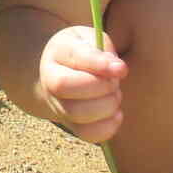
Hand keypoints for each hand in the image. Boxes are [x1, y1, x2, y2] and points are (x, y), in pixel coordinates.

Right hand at [38, 22, 127, 142]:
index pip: (75, 58)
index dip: (99, 65)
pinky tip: (116, 114)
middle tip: (116, 82)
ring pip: (76, 113)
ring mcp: (57, 104)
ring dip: (106, 106)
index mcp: (57, 52)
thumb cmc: (85, 50)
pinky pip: (86, 133)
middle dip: (100, 87)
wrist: (66, 70)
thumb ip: (103, 50)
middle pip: (65, 87)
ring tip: (115, 95)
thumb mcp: (92, 38)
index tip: (122, 69)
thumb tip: (118, 70)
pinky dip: (107, 127)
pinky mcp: (70, 124)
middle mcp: (50, 79)